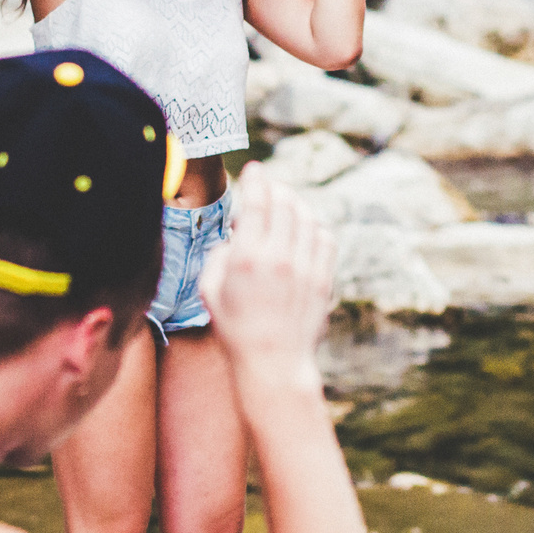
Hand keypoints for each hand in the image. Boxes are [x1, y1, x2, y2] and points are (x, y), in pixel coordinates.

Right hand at [198, 169, 335, 379]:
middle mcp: (280, 258)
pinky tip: (303, 231)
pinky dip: (313, 226)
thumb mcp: (209, 291)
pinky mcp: (323, 279)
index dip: (256, 179)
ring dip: (294, 205)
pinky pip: (324, 237)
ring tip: (284, 207)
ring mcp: (306, 267)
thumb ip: (217, 255)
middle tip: (268, 189)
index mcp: (248, 258)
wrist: (273, 363)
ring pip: (306, 216)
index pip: (258, 201)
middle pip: (284, 203)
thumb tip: (234, 235)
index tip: (254, 169)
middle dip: (275, 188)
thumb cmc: (235, 330)